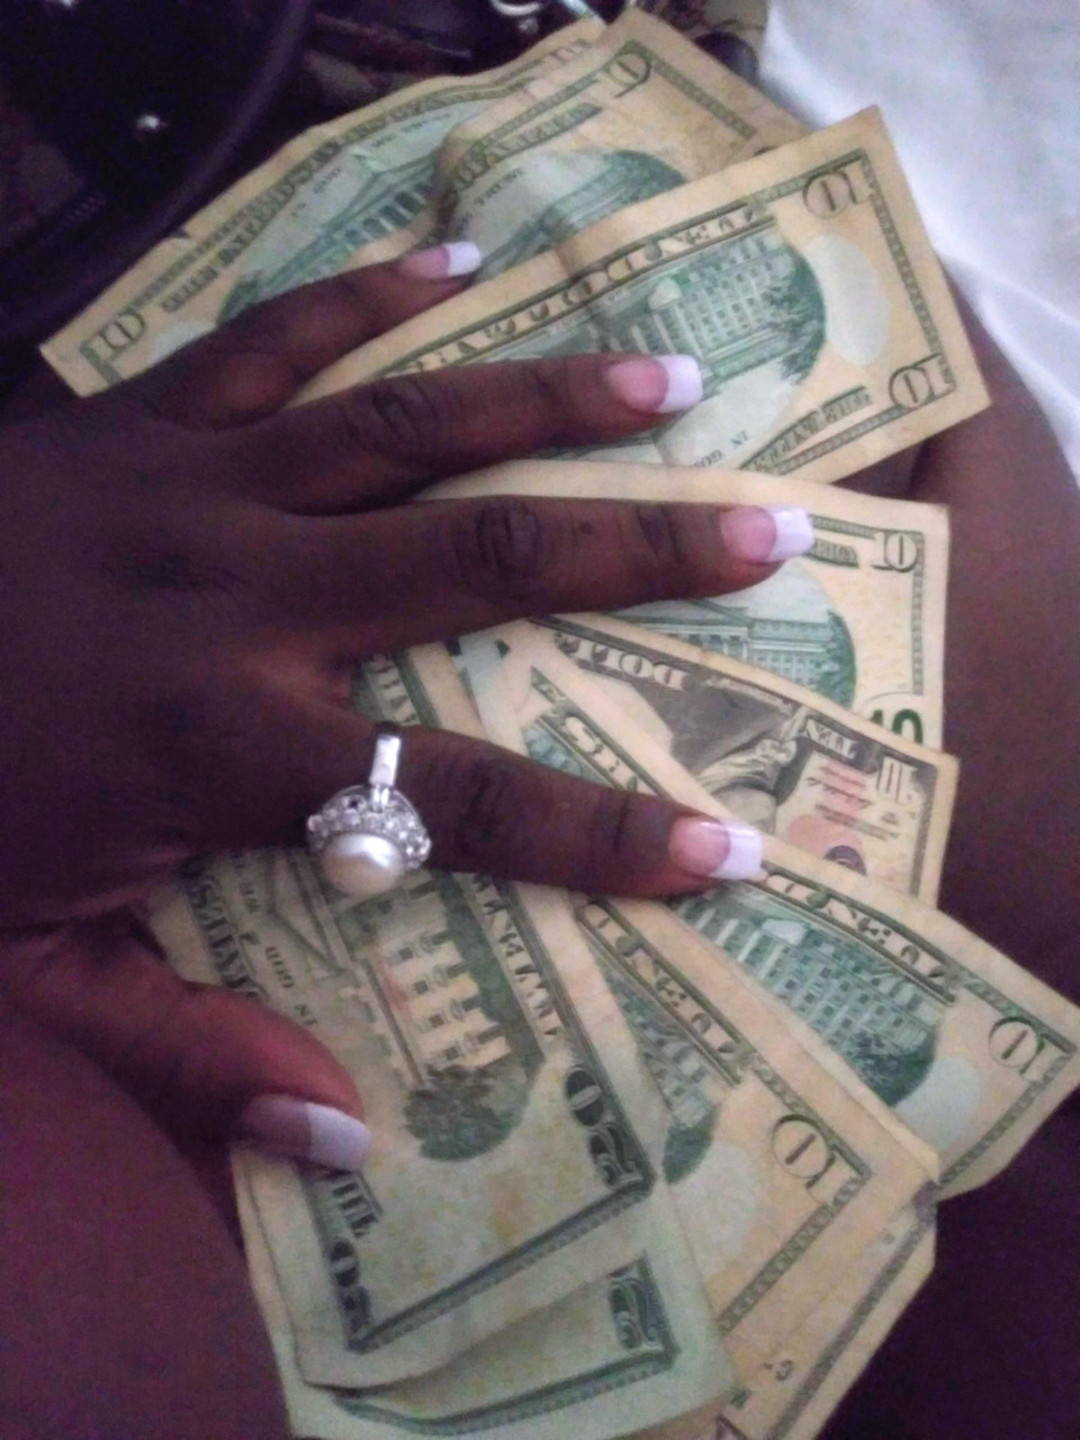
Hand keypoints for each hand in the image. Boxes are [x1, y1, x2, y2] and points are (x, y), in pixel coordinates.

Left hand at [0, 246, 808, 1163]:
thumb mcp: (25, 974)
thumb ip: (184, 1056)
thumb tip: (340, 1142)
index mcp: (223, 743)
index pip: (457, 797)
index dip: (602, 835)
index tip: (731, 850)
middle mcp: (238, 595)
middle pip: (479, 561)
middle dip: (637, 551)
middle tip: (765, 533)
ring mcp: (190, 484)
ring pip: (405, 423)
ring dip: (547, 398)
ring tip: (671, 380)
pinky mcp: (134, 419)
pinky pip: (273, 337)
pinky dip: (370, 296)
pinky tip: (461, 262)